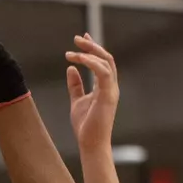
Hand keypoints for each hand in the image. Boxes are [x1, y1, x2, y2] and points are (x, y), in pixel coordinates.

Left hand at [66, 35, 119, 153]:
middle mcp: (111, 86)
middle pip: (106, 58)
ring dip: (90, 52)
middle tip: (77, 38)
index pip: (102, 62)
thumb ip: (75, 85)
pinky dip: (92, 62)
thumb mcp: (77, 101)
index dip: (93, 48)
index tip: (82, 38)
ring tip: (73, 50)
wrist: (91, 144)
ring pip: (105, 61)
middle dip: (92, 45)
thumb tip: (71, 69)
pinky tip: (79, 59)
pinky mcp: (108, 95)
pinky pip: (103, 72)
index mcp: (105, 87)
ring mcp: (111, 90)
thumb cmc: (86, 127)